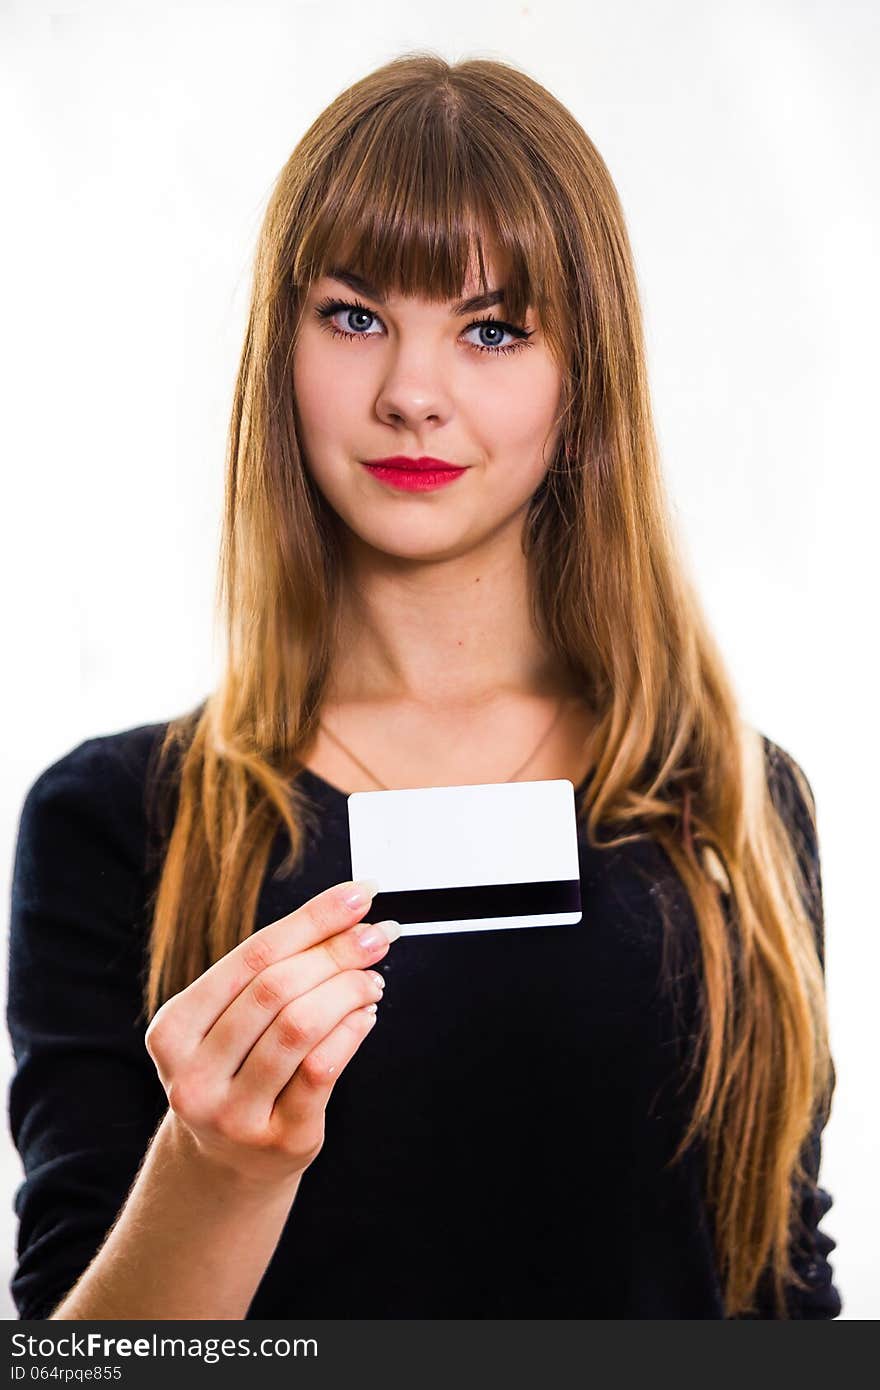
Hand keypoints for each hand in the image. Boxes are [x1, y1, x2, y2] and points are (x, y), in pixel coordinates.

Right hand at [145, 878, 395, 1190]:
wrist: (227, 1163)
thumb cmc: (237, 1072)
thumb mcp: (230, 1023)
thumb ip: (273, 971)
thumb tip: (349, 914)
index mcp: (174, 1029)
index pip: (251, 956)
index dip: (311, 919)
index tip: (359, 894)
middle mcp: (193, 1074)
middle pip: (275, 988)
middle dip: (336, 952)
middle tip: (376, 935)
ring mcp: (233, 1113)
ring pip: (299, 1026)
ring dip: (348, 990)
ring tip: (371, 978)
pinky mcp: (278, 1139)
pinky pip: (323, 1069)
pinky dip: (352, 1030)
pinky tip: (366, 1014)